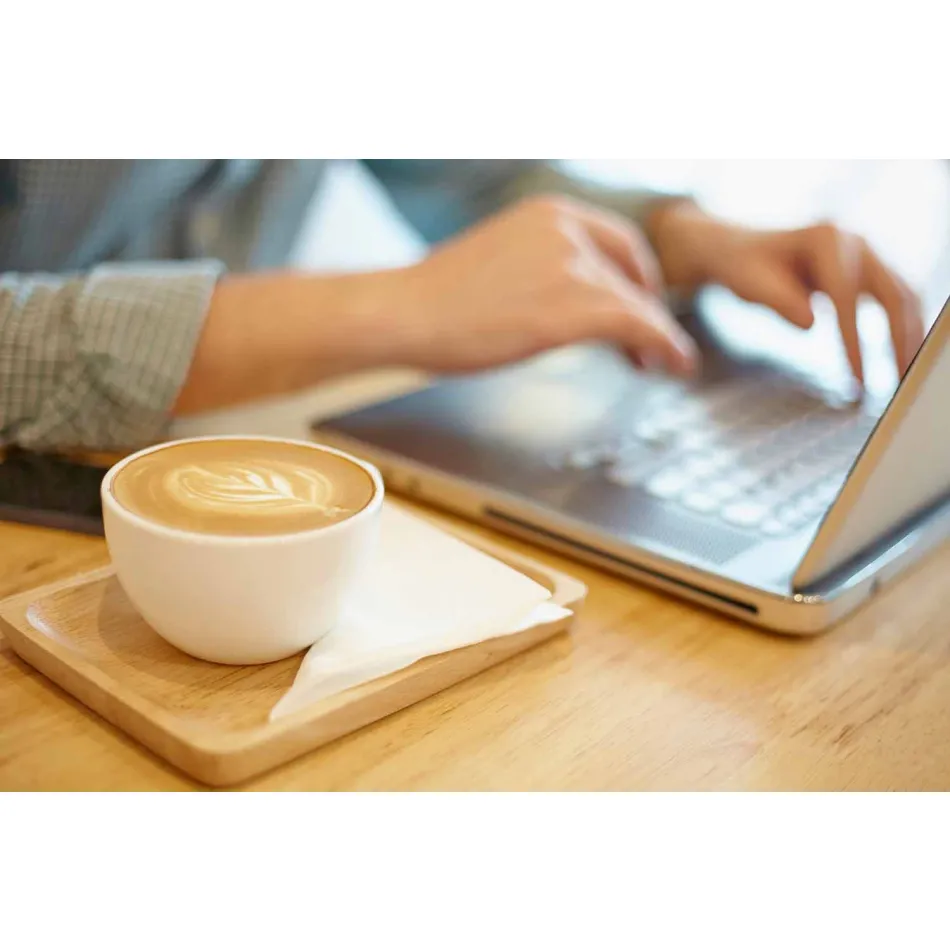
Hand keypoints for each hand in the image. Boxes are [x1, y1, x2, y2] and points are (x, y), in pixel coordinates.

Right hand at [175, 196, 695, 415]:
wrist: (403, 313)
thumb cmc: (433, 301)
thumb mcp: (495, 263)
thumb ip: (535, 268)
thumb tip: (554, 298)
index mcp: (546, 213)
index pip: (615, 239)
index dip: (635, 275)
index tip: (638, 302)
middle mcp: (566, 228)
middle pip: (633, 267)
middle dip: (648, 305)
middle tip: (652, 341)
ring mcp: (572, 264)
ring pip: (638, 301)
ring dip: (657, 335)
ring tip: (662, 362)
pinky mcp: (576, 305)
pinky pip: (640, 324)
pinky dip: (665, 346)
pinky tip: (673, 364)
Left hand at [648, 201, 924, 383]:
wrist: (742, 250)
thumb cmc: (744, 268)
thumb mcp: (750, 284)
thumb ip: (778, 301)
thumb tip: (809, 324)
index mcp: (825, 238)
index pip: (846, 294)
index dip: (854, 337)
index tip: (858, 376)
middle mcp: (853, 241)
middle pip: (891, 292)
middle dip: (899, 338)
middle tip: (900, 380)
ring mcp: (865, 254)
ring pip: (902, 296)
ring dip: (909, 336)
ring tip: (906, 375)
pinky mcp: (868, 271)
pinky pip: (895, 299)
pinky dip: (903, 327)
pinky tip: (902, 357)